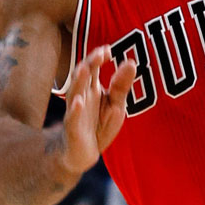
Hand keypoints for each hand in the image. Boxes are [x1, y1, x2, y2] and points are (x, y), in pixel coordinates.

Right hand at [59, 47, 137, 175]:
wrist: (82, 154)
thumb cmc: (99, 125)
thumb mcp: (115, 105)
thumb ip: (121, 86)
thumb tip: (131, 62)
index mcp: (92, 88)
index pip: (93, 67)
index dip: (99, 57)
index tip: (109, 50)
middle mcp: (81, 96)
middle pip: (83, 76)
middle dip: (90, 64)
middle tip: (100, 53)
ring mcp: (75, 112)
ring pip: (75, 93)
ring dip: (79, 81)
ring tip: (85, 69)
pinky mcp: (73, 129)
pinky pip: (73, 118)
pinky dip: (75, 110)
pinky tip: (78, 102)